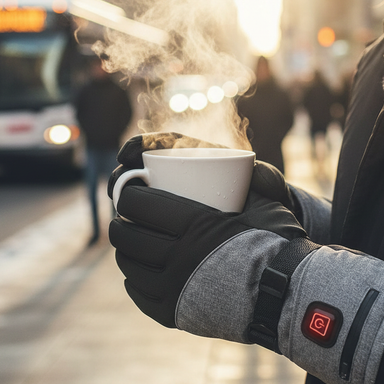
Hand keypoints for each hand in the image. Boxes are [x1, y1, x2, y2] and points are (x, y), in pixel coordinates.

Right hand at [108, 132, 296, 212]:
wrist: (266, 225)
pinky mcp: (170, 228)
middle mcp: (178, 177)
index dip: (138, 145)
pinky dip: (133, 228)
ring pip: (137, 199)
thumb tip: (255, 174)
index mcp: (195, 157)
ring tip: (118, 208)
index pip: (161, 145)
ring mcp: (171, 202)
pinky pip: (145, 226)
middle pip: (140, 172)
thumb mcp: (266, 184)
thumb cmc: (263, 197)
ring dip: (121, 200)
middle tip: (118, 186)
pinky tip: (127, 238)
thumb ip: (265, 177)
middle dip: (122, 176)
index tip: (127, 154)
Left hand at [109, 183, 305, 341]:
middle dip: (120, 220)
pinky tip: (138, 268)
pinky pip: (137, 292)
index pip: (140, 205)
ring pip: (128, 263)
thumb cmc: (273, 239)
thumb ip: (232, 181)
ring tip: (130, 239)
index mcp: (195, 224)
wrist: (287, 293)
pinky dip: (133, 276)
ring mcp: (174, 290)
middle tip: (125, 215)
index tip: (131, 192)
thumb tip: (209, 164)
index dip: (129, 195)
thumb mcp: (256, 201)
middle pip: (128, 234)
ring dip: (124, 247)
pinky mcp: (172, 314)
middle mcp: (179, 257)